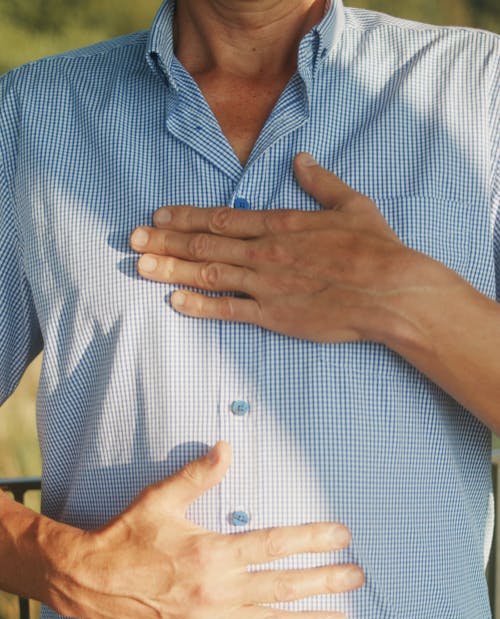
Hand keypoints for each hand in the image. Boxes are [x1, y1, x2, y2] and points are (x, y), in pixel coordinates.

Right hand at [54, 442, 363, 618]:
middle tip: (357, 578)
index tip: (343, 537)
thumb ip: (197, 476)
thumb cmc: (126, 536)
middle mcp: (216, 590)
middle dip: (325, 582)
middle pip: (283, 586)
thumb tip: (226, 447)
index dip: (313, 540)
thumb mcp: (159, 499)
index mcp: (212, 552)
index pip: (275, 544)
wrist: (90, 582)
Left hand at [130, 153, 416, 343]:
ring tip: (140, 267)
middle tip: (132, 240)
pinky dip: (201, 307)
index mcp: (281, 224)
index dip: (186, 218)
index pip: (222, 219)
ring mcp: (267, 285)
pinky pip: (230, 311)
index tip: (159, 215)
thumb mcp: (351, 203)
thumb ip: (321, 182)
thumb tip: (302, 160)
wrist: (391, 291)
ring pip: (209, 276)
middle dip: (165, 241)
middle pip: (205, 246)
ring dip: (172, 271)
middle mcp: (265, 252)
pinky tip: (175, 303)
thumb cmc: (376, 248)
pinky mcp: (275, 316)